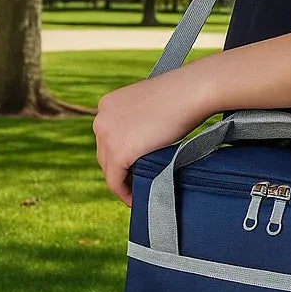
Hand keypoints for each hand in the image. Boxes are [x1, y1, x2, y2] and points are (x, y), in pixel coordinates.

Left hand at [93, 66, 214, 205]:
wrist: (189, 92)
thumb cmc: (180, 95)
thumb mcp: (150, 104)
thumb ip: (140, 119)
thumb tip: (145, 139)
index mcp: (107, 104)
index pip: (108, 137)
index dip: (119, 155)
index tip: (131, 167)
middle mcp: (100, 118)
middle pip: (104, 154)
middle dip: (119, 169)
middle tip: (135, 182)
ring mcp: (107, 136)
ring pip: (108, 169)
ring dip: (121, 182)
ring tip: (136, 192)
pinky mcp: (119, 152)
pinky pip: (115, 181)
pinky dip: (124, 192)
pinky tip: (134, 198)